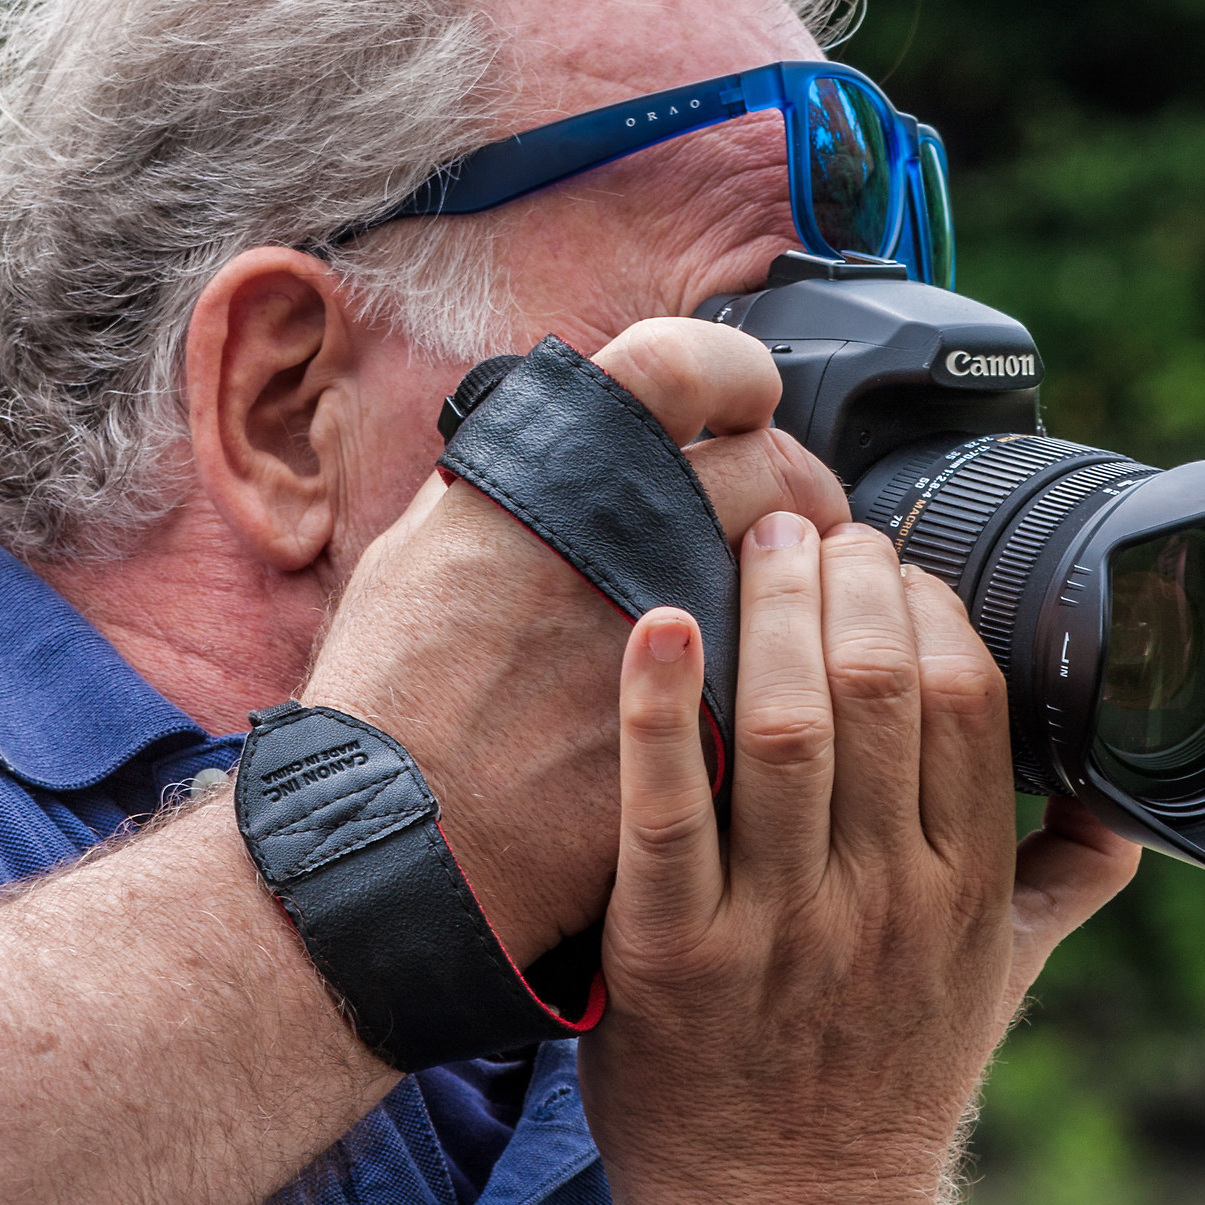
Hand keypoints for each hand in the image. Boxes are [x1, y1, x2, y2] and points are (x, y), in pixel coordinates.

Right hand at [301, 318, 849, 966]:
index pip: (682, 362)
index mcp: (553, 470)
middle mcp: (626, 531)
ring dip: (815, 581)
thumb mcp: (421, 548)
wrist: (394, 841)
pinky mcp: (715, 721)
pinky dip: (792, 668)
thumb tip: (563, 449)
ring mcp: (681, 627)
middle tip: (797, 517)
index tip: (746, 397)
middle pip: (774, 465)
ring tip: (798, 603)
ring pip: (799, 573)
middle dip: (802, 485)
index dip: (733, 371)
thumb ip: (509, 487)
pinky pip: (784, 668)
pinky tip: (774, 684)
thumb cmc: (390, 700)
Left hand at [579, 515, 1140, 1204]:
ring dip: (771, 611)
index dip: (928, 605)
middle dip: (848, 581)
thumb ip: (1063, 881)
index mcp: (968, 886)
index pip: (970, 701)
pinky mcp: (674, 953)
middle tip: (811, 523)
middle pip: (878, 692)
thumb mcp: (1001, 981)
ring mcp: (779, 925)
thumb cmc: (889, 1078)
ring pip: (785, 731)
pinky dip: (657, 709)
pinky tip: (654, 624)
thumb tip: (1128, 806)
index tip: (891, 560)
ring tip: (755, 539)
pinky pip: (667, 810)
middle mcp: (885, 897)